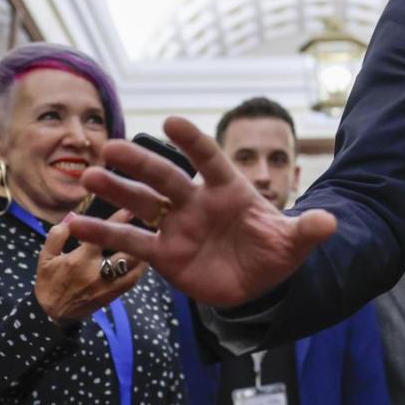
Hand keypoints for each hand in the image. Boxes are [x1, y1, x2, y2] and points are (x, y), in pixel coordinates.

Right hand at [34, 212, 147, 323]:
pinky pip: (133, 280)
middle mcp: (98, 271)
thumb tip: (72, 218)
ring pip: (134, 266)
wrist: (52, 315)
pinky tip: (144, 256)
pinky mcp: (114, 295)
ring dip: (143, 250)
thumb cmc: (49, 282)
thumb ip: (57, 236)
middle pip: (125, 250)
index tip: (131, 208)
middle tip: (150, 221)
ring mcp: (108, 285)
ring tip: (151, 236)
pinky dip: (141, 267)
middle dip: (138, 235)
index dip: (118, 220)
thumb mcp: (45, 258)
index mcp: (81, 259)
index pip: (102, 235)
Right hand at [74, 116, 337, 306]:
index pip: (210, 161)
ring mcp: (177, 226)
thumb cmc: (274, 252)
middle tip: (111, 147)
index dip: (192, 143)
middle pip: (166, 177)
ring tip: (89, 176)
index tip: (170, 121)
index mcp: (229, 191)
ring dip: (116, 190)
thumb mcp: (294, 245)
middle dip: (140, 163)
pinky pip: (130, 241)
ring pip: (142, 203)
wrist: (257, 283)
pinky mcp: (163, 254)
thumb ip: (307, 231)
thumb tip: (330, 223)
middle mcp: (197, 202)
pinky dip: (104, 232)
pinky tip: (74, 224)